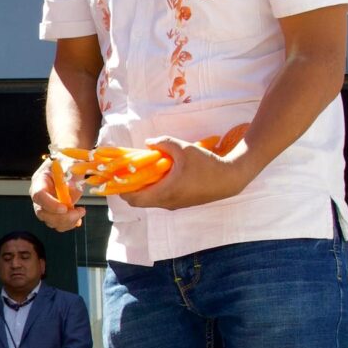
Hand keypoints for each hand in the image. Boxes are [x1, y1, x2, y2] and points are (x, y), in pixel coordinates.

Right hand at [31, 154, 84, 230]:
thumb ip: (71, 176)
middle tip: (78, 211)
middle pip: (43, 213)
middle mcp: (40, 197)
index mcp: (39, 181)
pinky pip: (59, 224)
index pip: (39, 196)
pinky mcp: (55, 213)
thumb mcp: (70, 164)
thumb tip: (73, 191)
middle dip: (61, 217)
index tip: (65, 208)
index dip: (50, 204)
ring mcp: (46, 206)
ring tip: (81, 212)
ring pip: (51, 222)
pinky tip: (78, 218)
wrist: (70, 166)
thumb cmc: (68, 162)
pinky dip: (70, 224)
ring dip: (67, 222)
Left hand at [117, 137, 252, 210]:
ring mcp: (175, 204)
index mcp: (164, 193)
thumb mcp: (183, 148)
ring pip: (151, 199)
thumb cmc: (206, 164)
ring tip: (144, 171)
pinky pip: (162, 197)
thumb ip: (163, 143)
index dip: (121, 189)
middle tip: (128, 172)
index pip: (133, 199)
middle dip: (131, 187)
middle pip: (139, 200)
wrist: (230, 179)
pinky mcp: (182, 202)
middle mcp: (167, 203)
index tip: (117, 177)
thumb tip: (147, 143)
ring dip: (144, 187)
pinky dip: (155, 188)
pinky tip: (160, 174)